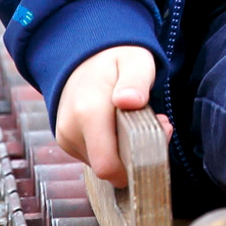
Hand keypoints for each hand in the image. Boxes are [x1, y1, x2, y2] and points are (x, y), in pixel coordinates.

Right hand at [54, 45, 156, 186]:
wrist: (85, 57)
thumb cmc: (115, 59)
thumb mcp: (135, 62)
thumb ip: (135, 81)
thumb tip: (130, 100)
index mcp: (88, 113)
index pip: (108, 166)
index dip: (136, 165)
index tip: (159, 138)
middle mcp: (71, 130)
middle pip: (109, 168)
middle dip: (136, 156)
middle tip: (156, 124)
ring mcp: (66, 138)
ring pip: (102, 164)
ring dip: (125, 150)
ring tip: (137, 120)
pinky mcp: (67, 142)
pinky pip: (95, 157)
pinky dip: (112, 148)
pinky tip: (121, 126)